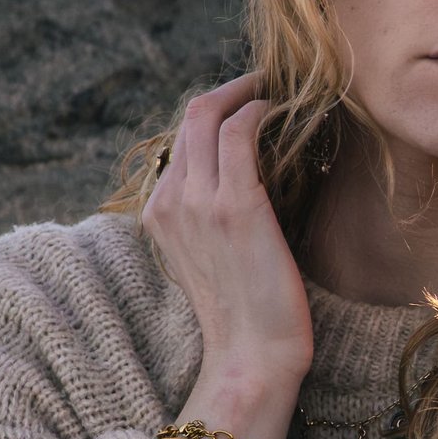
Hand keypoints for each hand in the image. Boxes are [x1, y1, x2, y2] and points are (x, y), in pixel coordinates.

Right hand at [142, 75, 313, 388]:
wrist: (251, 357)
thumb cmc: (246, 317)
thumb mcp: (212, 261)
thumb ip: (211, 220)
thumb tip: (245, 185)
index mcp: (157, 215)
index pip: (179, 142)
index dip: (213, 114)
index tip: (248, 104)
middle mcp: (168, 202)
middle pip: (188, 117)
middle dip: (227, 89)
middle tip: (266, 81)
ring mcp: (197, 202)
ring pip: (207, 114)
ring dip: (245, 90)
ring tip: (276, 86)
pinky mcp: (234, 205)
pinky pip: (238, 131)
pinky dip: (259, 109)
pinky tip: (280, 110)